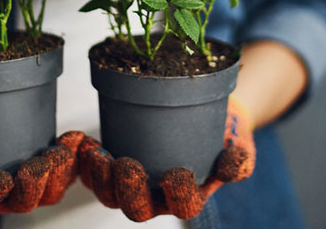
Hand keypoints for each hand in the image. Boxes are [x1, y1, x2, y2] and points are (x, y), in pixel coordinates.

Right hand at [0, 106, 84, 216]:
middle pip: (24, 201)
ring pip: (50, 191)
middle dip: (35, 184)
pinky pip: (65, 171)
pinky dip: (73, 157)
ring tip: (63, 150)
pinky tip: (75, 138)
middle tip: (40, 162)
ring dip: (60, 173)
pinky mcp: (45, 166)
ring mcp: (27, 184)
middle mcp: (3, 196)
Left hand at [77, 96, 254, 220]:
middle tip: (126, 164)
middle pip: (136, 209)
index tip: (178, 173)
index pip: (184, 207)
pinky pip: (94, 174)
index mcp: (190, 197)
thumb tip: (229, 171)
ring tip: (96, 154)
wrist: (209, 117)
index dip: (179, 195)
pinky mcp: (115, 166)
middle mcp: (158, 197)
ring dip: (99, 178)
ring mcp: (134, 184)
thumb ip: (239, 159)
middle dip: (127, 190)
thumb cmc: (226, 134)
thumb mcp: (240, 144)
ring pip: (109, 195)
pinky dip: (87, 161)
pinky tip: (84, 142)